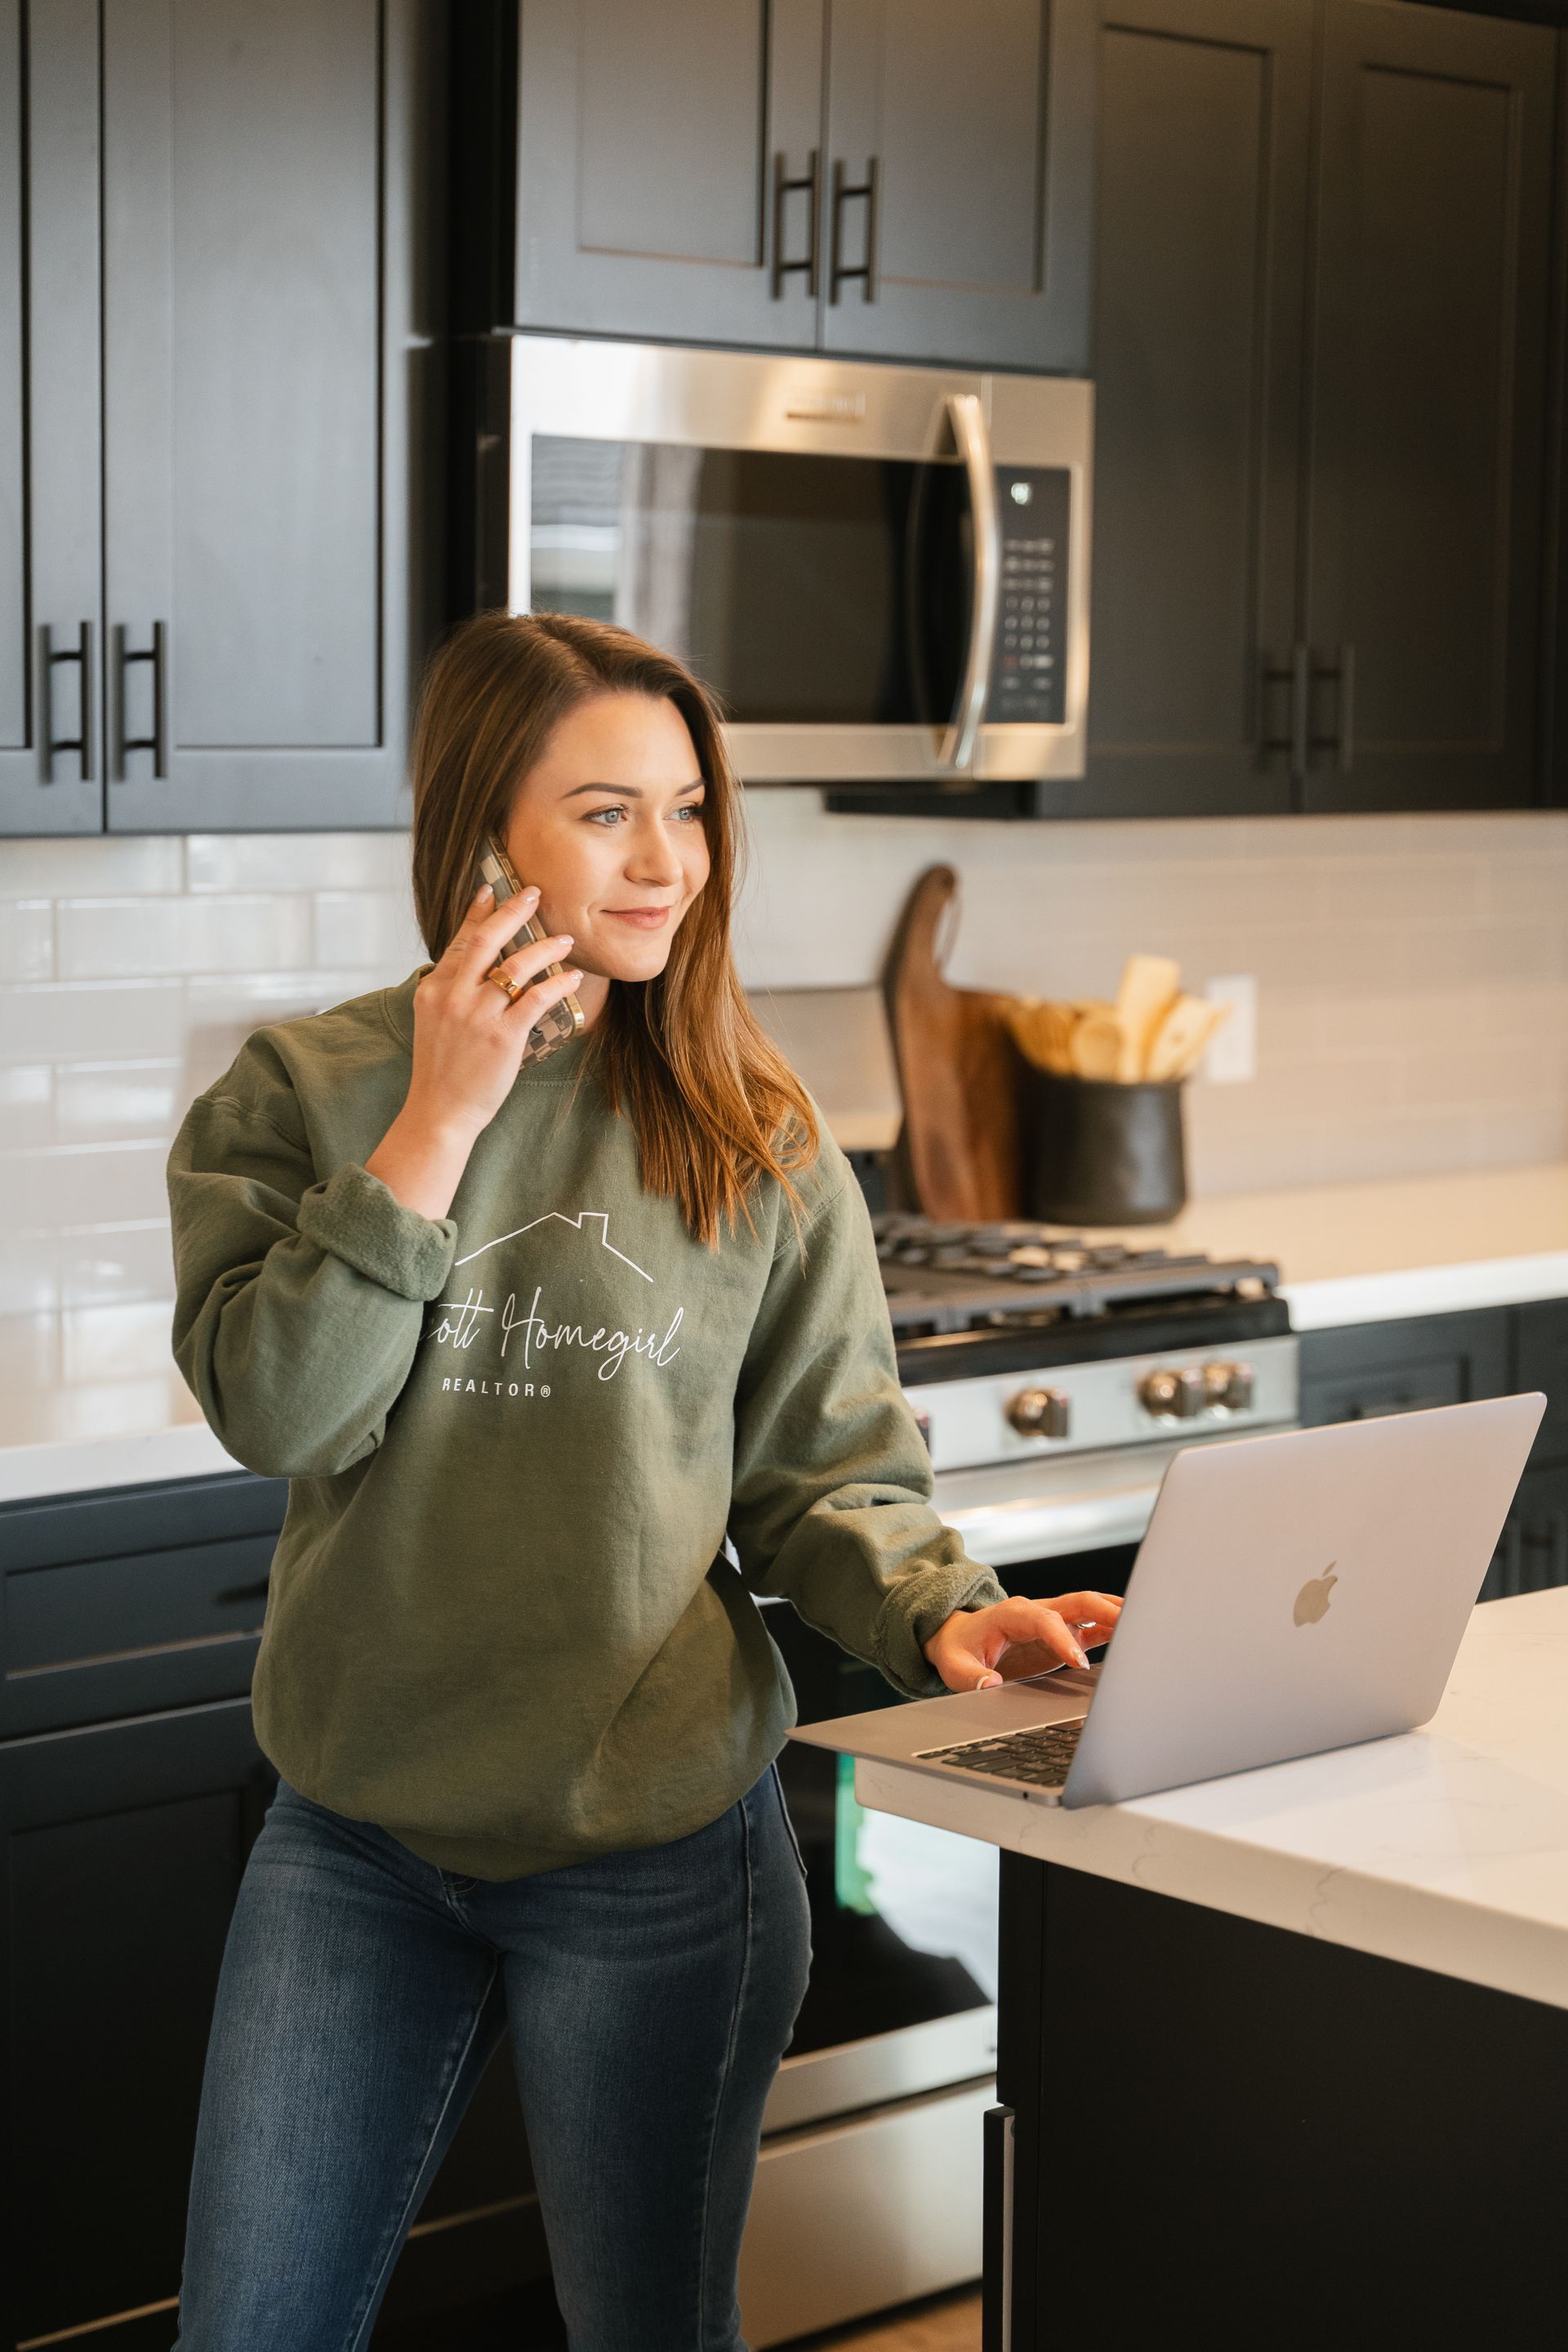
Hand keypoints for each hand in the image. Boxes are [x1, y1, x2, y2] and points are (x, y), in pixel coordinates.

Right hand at [406, 882, 581, 1138]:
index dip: (478, 912)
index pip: (460, 941)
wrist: (439, 1112)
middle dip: (513, 912)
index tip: (492, 889)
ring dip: (545, 948)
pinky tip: (573, 978)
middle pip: (487, 940)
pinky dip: (559, 984)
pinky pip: (537, 998)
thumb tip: (473, 967)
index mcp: (434, 989)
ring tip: (565, 940)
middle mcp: (453, 996)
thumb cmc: (441, 1071)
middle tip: (534, 894)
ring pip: (516, 965)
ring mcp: (478, 1015)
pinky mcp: (503, 1037)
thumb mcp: (434, 1022)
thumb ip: (449, 992)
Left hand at [922, 1591, 1122, 1693]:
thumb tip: (990, 1685)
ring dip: (1117, 1612)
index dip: (1062, 1638)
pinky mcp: (1063, 1634)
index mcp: (1012, 1614)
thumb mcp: (955, 1667)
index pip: (1044, 1620)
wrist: (960, 1637)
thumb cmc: (958, 1649)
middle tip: (1131, 1627)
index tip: (1078, 1662)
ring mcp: (1054, 1620)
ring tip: (1147, 1622)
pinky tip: (1134, 1633)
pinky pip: (1093, 1626)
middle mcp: (1038, 1611)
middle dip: (1105, 1610)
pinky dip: (1114, 1627)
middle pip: (1077, 1602)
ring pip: (1091, 1608)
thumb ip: (971, 1677)